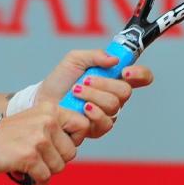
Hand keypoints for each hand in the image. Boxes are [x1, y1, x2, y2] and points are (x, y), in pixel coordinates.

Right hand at [0, 102, 88, 184]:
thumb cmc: (10, 135)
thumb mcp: (35, 120)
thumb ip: (56, 128)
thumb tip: (74, 147)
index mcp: (50, 110)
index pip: (83, 125)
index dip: (75, 139)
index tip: (60, 144)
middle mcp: (47, 121)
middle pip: (71, 152)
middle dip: (58, 160)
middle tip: (41, 158)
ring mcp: (38, 139)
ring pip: (59, 167)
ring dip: (46, 171)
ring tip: (32, 164)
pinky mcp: (29, 156)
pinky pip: (45, 177)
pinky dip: (39, 180)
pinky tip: (28, 174)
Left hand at [38, 50, 153, 139]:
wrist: (43, 100)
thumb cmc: (60, 81)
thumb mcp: (74, 59)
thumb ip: (95, 56)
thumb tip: (114, 60)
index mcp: (114, 78)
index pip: (140, 77)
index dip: (140, 74)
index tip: (125, 71)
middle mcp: (114, 96)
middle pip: (126, 91)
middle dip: (104, 84)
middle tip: (86, 80)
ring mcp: (108, 113)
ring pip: (114, 105)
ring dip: (93, 95)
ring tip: (76, 92)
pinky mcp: (98, 128)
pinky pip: (106, 122)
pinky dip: (93, 112)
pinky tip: (82, 108)